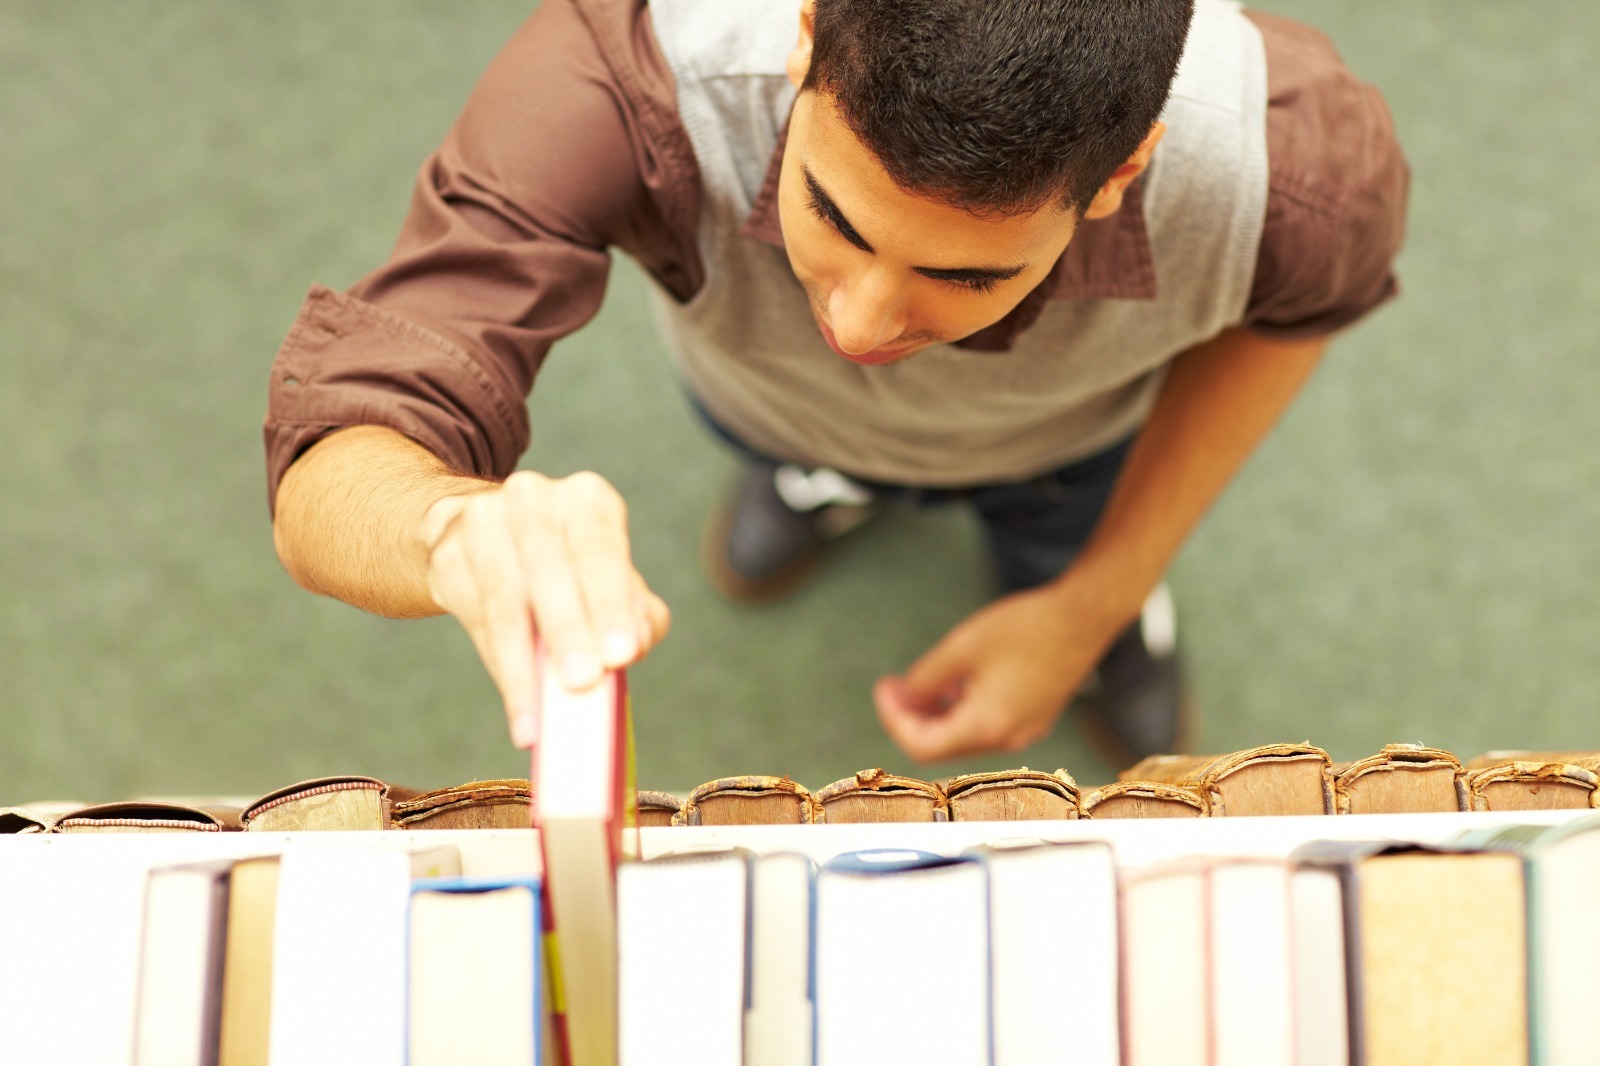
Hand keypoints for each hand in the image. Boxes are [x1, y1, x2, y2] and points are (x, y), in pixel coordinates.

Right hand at [419, 470, 669, 748]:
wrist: (483, 537)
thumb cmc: (569, 567)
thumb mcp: (609, 580)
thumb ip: (638, 613)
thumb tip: (637, 644)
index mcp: (586, 500)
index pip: (600, 548)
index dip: (611, 602)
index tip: (622, 655)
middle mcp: (533, 499)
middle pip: (547, 567)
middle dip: (568, 630)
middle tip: (583, 682)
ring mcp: (482, 522)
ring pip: (504, 601)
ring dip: (524, 665)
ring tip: (542, 719)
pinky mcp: (447, 556)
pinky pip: (476, 621)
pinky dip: (502, 671)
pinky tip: (521, 713)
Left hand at [873, 585, 1122, 762]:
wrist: (1084, 617)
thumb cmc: (1025, 628)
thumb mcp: (962, 647)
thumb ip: (927, 678)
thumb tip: (908, 696)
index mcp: (985, 727)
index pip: (922, 746)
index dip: (894, 719)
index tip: (884, 687)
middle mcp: (1007, 740)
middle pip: (943, 746)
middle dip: (912, 718)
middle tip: (894, 685)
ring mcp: (1025, 731)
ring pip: (966, 737)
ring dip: (937, 715)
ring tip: (920, 683)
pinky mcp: (1036, 717)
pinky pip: (989, 726)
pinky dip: (963, 711)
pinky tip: (956, 684)